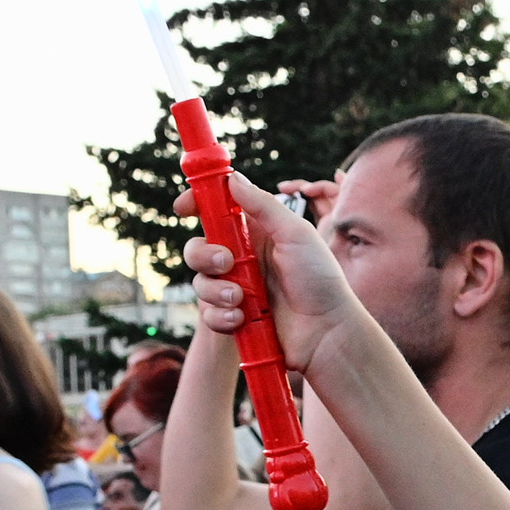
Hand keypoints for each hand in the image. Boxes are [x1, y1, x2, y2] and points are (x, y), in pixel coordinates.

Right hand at [174, 173, 365, 376]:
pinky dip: (220, 317)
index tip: (182, 209)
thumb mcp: (296, 233)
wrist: (327, 330)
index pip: (217, 212)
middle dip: (203, 255)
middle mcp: (243, 259)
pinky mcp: (235, 317)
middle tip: (226, 263)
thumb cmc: (319, 279)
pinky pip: (208, 314)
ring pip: (200, 283)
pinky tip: (241, 319)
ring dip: (215, 291)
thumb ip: (263, 205)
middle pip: (198, 248)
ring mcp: (238, 289)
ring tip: (240, 299)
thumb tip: (232, 178)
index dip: (196, 205)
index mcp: (256, 233)